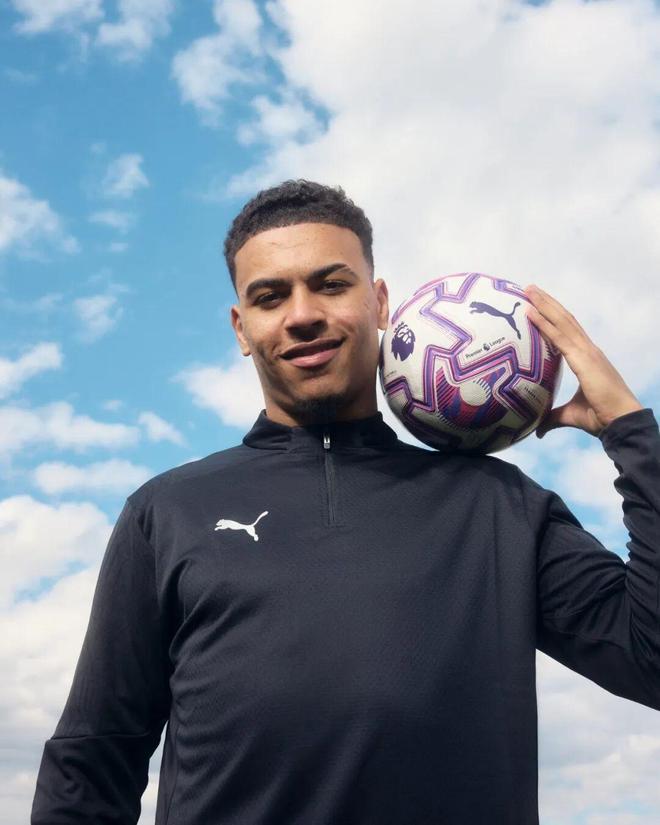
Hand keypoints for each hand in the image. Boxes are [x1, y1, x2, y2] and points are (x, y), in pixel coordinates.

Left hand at [523, 284, 642, 437]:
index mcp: (587, 358)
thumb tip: (538, 429)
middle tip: (529, 288)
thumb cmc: (601, 418)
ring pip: (562, 321)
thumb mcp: (570, 416)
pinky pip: (559, 337)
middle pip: (564, 319)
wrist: (621, 422)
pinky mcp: (584, 359)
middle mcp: (588, 350)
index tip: (538, 304)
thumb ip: (552, 418)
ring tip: (528, 290)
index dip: (553, 316)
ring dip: (544, 304)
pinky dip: (544, 323)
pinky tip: (530, 313)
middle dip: (547, 303)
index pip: (567, 331)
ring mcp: (587, 352)